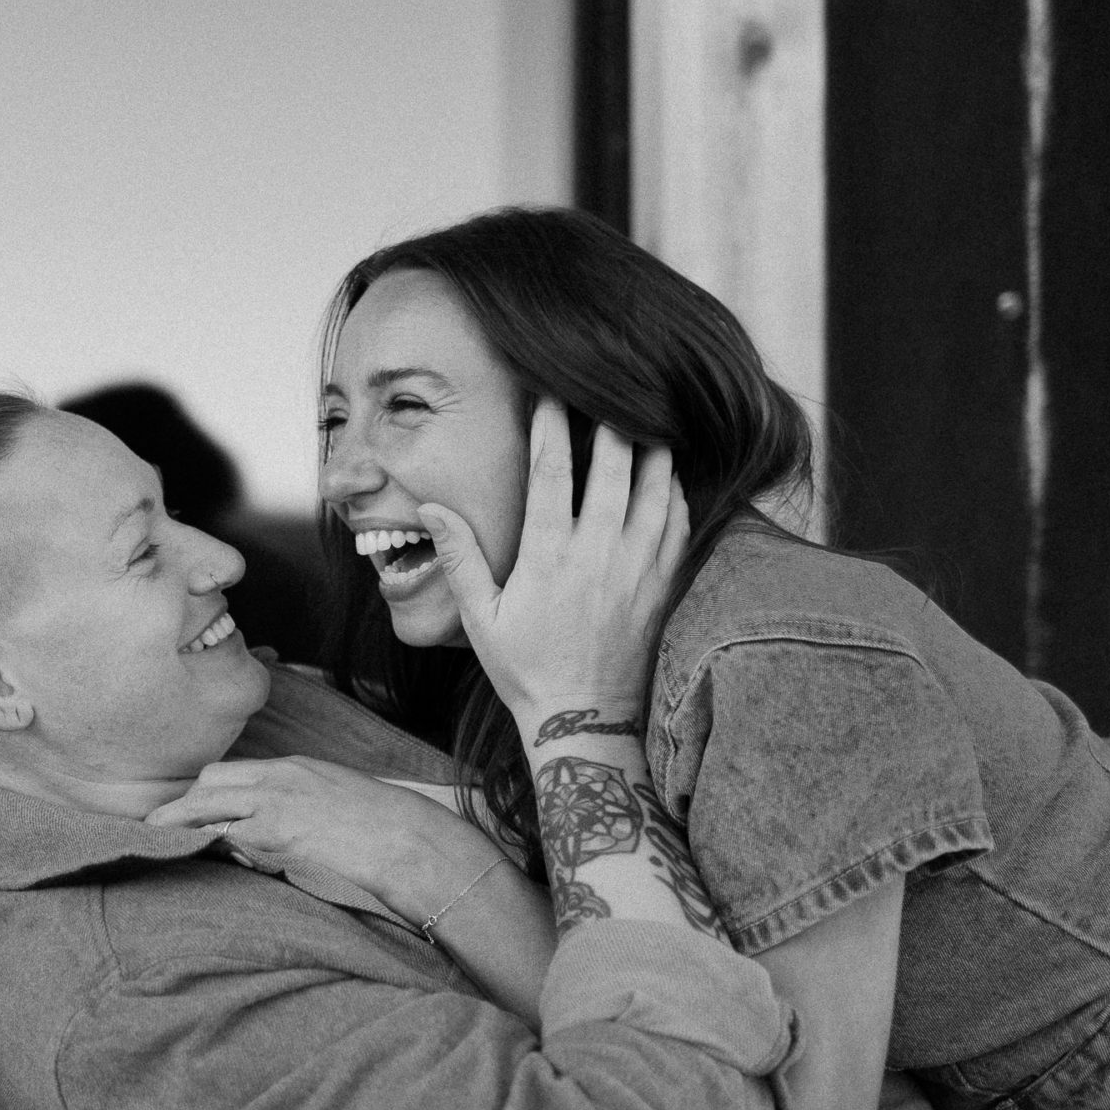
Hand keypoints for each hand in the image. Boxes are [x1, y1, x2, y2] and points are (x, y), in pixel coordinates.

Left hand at [147, 756, 480, 913]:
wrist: (411, 844)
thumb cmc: (389, 830)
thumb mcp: (343, 801)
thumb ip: (309, 805)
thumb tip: (291, 830)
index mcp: (298, 768)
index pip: (233, 772)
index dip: (207, 794)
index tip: (192, 813)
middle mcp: (280, 779)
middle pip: (210, 781)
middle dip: (184, 806)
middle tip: (163, 829)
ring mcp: (274, 805)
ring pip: (204, 804)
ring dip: (178, 825)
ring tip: (154, 844)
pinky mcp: (273, 835)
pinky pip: (220, 835)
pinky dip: (200, 845)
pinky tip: (185, 859)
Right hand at [416, 402, 687, 729]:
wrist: (584, 719)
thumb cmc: (525, 668)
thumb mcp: (481, 616)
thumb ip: (459, 557)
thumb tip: (431, 507)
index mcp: (549, 558)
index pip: (552, 473)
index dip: (552, 426)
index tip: (550, 394)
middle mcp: (599, 555)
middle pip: (613, 467)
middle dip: (610, 421)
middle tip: (607, 391)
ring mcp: (637, 568)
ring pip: (655, 489)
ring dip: (650, 449)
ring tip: (645, 419)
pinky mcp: (662, 584)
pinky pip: (678, 524)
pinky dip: (675, 491)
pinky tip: (667, 474)